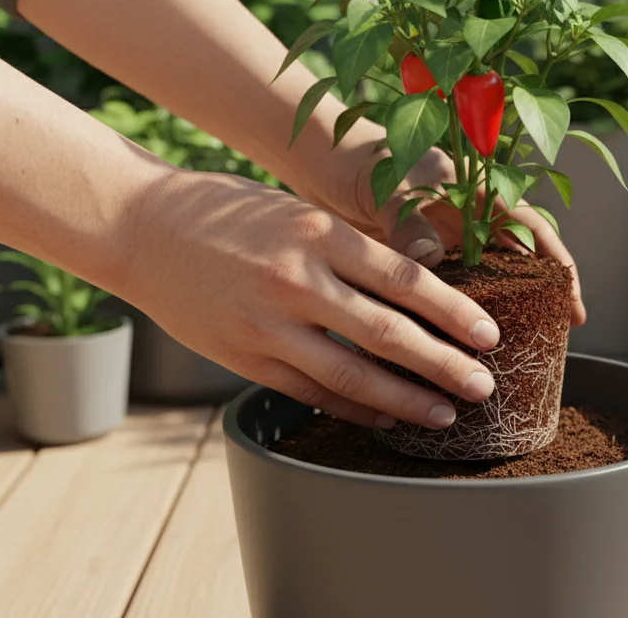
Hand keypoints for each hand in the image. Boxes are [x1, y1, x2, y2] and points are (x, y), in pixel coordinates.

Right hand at [122, 169, 504, 429]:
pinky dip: (353, 407)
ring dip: (405, 399)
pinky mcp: (244, 357)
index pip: (405, 278)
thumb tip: (415, 289)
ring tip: (444, 413)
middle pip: (389, 332)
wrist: (140, 229)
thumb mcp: (296, 211)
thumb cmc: (226, 212)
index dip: (453, 311)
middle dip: (445, 364)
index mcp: (319, 233)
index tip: (487, 333)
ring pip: (353, 373)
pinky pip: (311, 389)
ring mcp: (268, 324)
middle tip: (483, 383)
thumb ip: (348, 250)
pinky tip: (384, 417)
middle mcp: (297, 279)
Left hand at [319, 142, 587, 326]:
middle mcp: (465, 214)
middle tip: (558, 330)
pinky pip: (448, 288)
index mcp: (472, 187)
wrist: (320, 161)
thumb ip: (408, 220)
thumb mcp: (387, 186)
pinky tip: (463, 340)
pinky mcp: (418, 257)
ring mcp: (444, 237)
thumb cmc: (358, 160)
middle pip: (516, 254)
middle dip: (541, 290)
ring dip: (502, 304)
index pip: (528, 222)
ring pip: (486, 275)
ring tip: (520, 341)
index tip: (571, 297)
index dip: (555, 259)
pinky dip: (459, 311)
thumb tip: (430, 260)